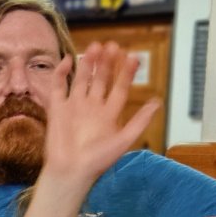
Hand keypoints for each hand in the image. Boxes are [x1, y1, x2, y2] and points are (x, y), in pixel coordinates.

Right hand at [42, 41, 161, 184]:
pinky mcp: (57, 108)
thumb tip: (158, 102)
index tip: (133, 57)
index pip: (120, 88)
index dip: (127, 73)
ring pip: (82, 79)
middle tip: (112, 45)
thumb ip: (140, 120)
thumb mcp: (124, 140)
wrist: (70, 171)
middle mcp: (92, 107)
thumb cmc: (97, 160)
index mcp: (109, 114)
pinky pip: (58, 86)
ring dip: (88, 63)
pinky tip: (68, 60)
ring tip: (95, 46)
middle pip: (101, 80)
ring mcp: (74, 106)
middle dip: (107, 63)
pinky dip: (61, 73)